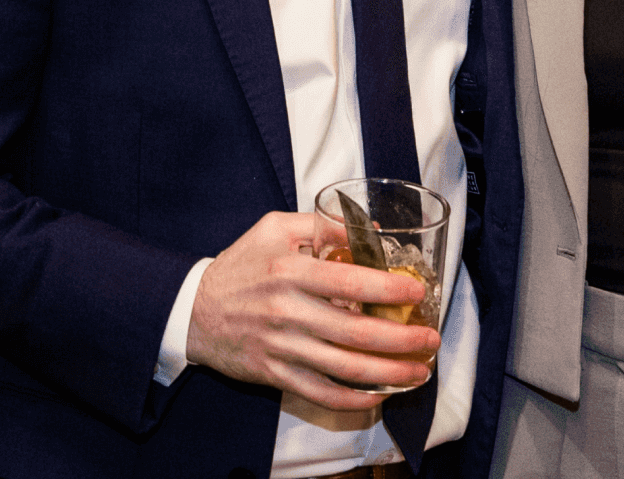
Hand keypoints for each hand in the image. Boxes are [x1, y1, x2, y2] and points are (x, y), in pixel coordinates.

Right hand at [184, 210, 441, 410]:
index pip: (350, 280)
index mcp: (290, 270)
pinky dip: (354, 399)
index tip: (417, 292)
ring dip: (389, 373)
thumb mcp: (274, 228)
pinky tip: (380, 394)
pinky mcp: (276, 374)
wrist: (192, 309)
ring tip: (419, 370)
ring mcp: (282, 347)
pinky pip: (321, 392)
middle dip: (401, 339)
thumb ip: (321, 224)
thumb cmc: (240, 265)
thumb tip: (370, 229)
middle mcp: (288, 310)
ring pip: (344, 367)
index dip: (388, 288)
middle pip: (355, 331)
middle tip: (431, 340)